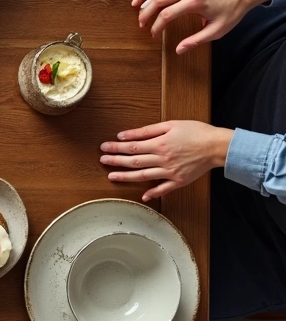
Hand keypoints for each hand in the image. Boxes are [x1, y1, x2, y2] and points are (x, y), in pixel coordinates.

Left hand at [100, 120, 233, 200]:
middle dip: (115, 161)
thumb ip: (147, 130)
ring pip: (143, 176)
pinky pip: (164, 189)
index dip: (116, 147)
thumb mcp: (171, 125)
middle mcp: (162, 159)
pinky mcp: (180, 181)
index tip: (104, 147)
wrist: (217, 146)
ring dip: (126, 176)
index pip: (131, 147)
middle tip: (102, 160)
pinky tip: (143, 196)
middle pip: (134, 161)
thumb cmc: (196, 132)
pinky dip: (153, 193)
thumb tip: (125, 134)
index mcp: (160, 144)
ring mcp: (170, 172)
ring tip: (111, 176)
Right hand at [131, 0, 272, 53]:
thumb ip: (196, 40)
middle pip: (158, 0)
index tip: (154, 34)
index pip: (166, 15)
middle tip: (141, 23)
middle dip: (145, 13)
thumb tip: (178, 50)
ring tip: (136, 2)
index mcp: (194, 3)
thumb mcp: (217, 30)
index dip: (156, 27)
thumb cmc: (232, 11)